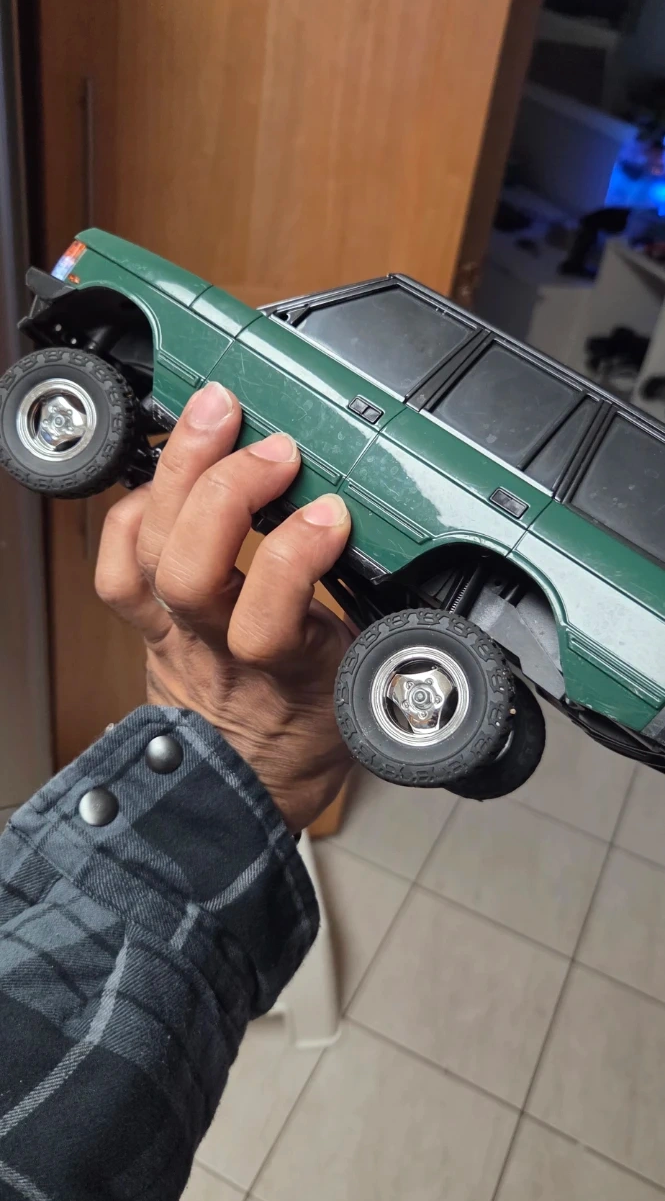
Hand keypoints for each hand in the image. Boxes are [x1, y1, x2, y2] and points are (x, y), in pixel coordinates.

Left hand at [95, 381, 353, 829]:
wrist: (250, 783)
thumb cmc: (309, 730)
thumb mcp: (368, 678)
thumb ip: (385, 620)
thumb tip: (420, 552)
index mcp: (282, 672)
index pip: (268, 620)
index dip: (294, 557)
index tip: (335, 513)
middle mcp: (213, 651)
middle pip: (189, 571)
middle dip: (226, 491)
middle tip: (275, 445)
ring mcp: (171, 633)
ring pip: (147, 553)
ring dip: (179, 473)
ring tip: (215, 416)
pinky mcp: (146, 621)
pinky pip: (115, 564)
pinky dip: (131, 509)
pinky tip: (167, 476)